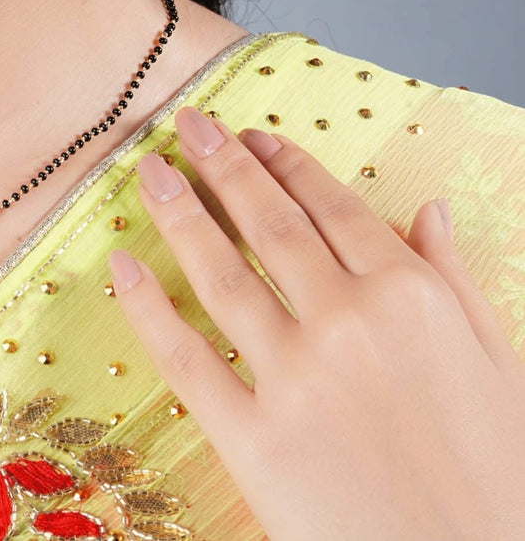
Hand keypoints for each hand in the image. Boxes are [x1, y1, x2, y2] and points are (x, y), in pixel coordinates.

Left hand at [108, 106, 524, 540]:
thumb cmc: (502, 484)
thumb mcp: (505, 370)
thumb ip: (457, 282)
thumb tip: (428, 207)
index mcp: (411, 298)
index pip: (332, 208)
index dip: (285, 165)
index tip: (251, 135)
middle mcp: (348, 323)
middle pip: (269, 225)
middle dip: (223, 166)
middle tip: (187, 125)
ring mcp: (296, 380)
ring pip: (221, 272)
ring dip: (179, 213)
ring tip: (151, 172)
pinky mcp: (253, 440)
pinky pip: (186, 359)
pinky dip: (147, 308)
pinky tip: (122, 266)